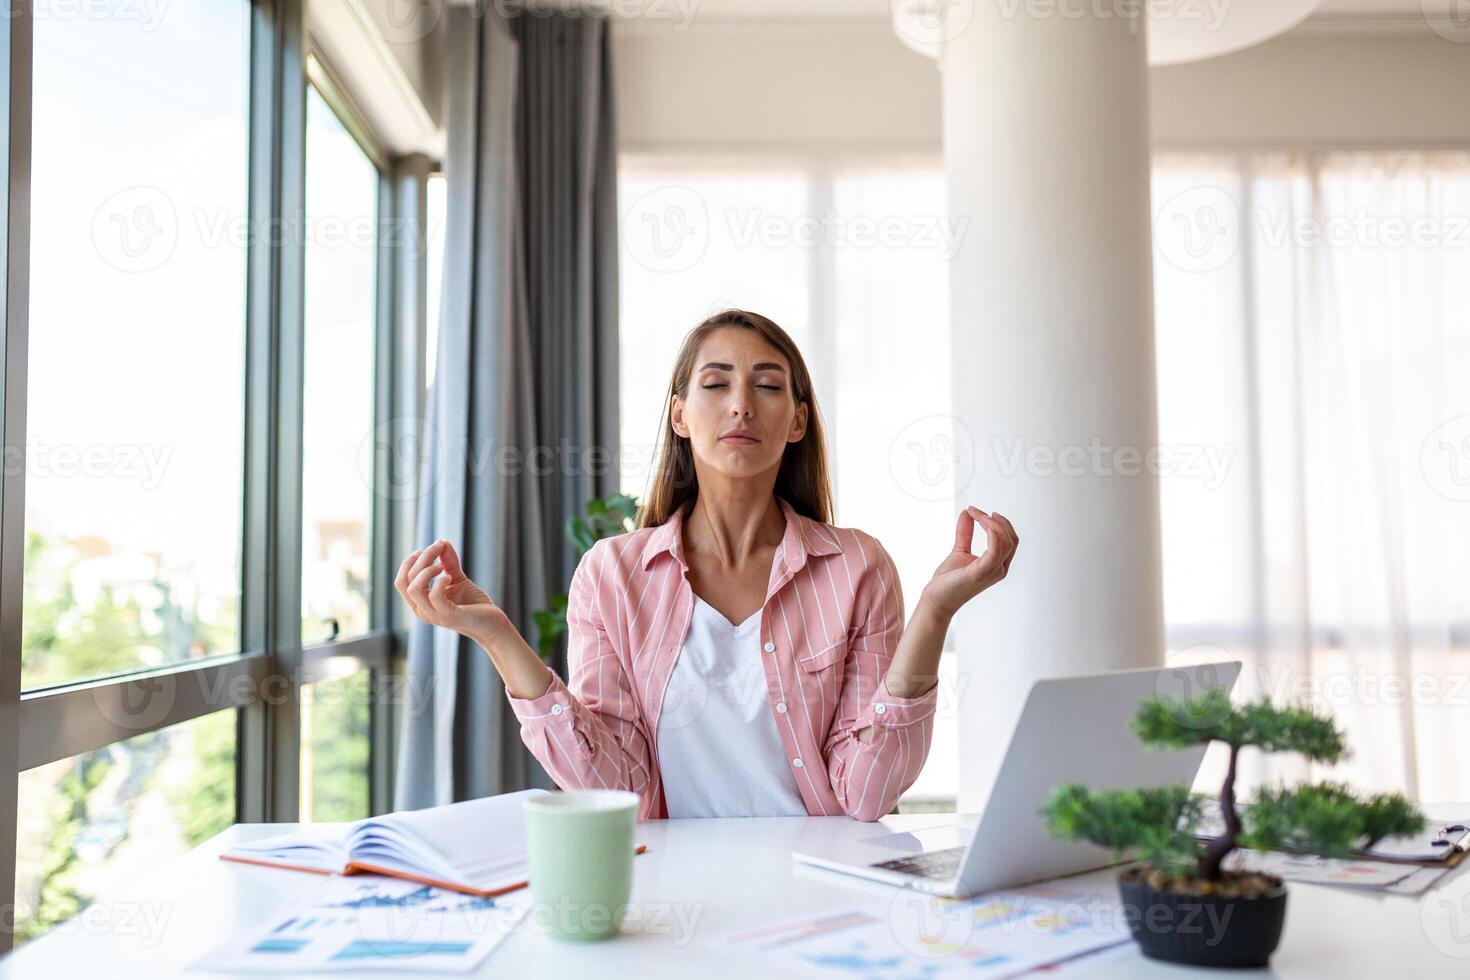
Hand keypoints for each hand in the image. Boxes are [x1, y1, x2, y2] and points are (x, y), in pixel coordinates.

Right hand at [395, 539, 512, 648]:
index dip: (409, 562)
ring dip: (427, 570)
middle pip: (406, 581)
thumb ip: (448, 562)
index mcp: (420, 604)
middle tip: (439, 548)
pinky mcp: (449, 616)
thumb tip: (442, 541)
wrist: (492, 624)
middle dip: (421, 559)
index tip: (427, 549)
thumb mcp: (457, 578)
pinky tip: (450, 577)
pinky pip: (435, 596)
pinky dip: (440, 581)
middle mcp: (423, 611)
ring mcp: (434, 615)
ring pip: (415, 588)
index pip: (401, 582)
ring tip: (442, 566)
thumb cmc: (473, 604)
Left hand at [921, 506, 1018, 617]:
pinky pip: (995, 549)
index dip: (1000, 523)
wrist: (936, 600)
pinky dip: (990, 531)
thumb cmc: (948, 580)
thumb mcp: (959, 550)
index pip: (1010, 540)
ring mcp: (992, 572)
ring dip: (992, 523)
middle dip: (997, 521)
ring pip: (1006, 542)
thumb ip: (966, 533)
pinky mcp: (980, 572)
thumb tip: (967, 513)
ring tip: (975, 514)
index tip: (980, 512)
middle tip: (976, 512)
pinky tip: (977, 521)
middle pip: (1011, 539)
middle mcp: (999, 570)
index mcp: (997, 565)